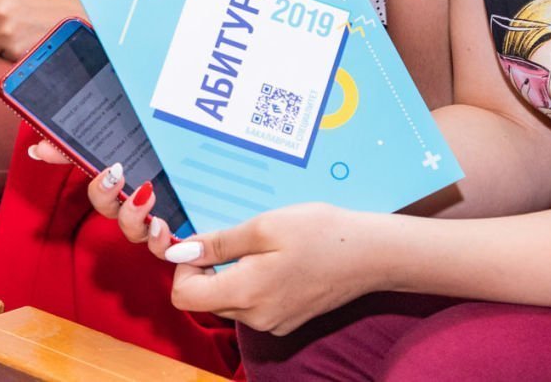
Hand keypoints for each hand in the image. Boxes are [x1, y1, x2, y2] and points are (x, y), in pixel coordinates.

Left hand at [166, 204, 380, 334]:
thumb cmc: (320, 232)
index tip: (206, 243)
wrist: (371, 254)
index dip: (185, 267)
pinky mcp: (286, 321)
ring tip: (264, 248)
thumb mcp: (264, 226)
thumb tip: (178, 252)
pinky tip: (280, 262)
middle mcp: (255, 318)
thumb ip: (218, 242)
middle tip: (236, 239)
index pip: (184, 297)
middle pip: (206, 300)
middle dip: (209, 270)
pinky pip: (252, 305)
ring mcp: (272, 324)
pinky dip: (253, 284)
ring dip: (232, 275)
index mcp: (246, 293)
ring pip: (229, 302)